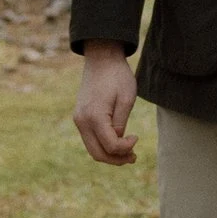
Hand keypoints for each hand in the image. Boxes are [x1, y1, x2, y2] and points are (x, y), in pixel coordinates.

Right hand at [73, 41, 139, 164]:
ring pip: (92, 149)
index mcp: (94, 116)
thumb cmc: (117, 76)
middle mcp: (82, 121)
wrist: (101, 58)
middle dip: (117, 160)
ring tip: (127, 152)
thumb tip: (117, 143)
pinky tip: (117, 142)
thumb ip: (121, 124)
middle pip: (97, 154)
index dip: (126, 148)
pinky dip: (103, 145)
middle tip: (133, 157)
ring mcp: (79, 119)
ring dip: (110, 154)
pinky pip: (90, 139)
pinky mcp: (80, 117)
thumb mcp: (126, 99)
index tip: (137, 137)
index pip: (110, 146)